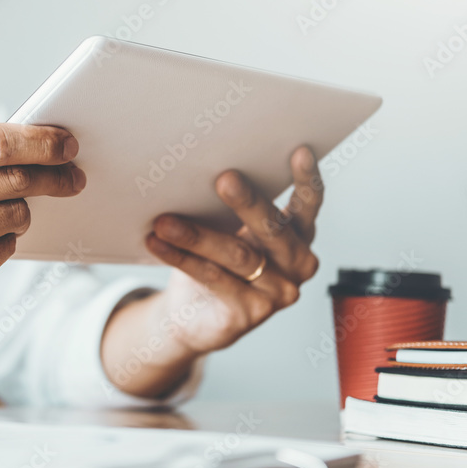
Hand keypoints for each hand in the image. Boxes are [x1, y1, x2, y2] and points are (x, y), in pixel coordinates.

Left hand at [147, 146, 322, 356]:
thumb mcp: (229, 230)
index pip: (308, 204)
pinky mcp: (251, 312)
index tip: (300, 151)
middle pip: (272, 229)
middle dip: (247, 202)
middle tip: (224, 179)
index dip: (307, 180)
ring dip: (197, 235)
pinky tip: (158, 243)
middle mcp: (297, 263)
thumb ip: (231, 208)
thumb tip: (201, 167)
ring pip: (237, 256)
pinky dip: (181, 258)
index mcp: (298, 235)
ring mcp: (278, 291)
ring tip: (165, 221)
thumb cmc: (216, 260)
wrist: (195, 316)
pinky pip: (213, 278)